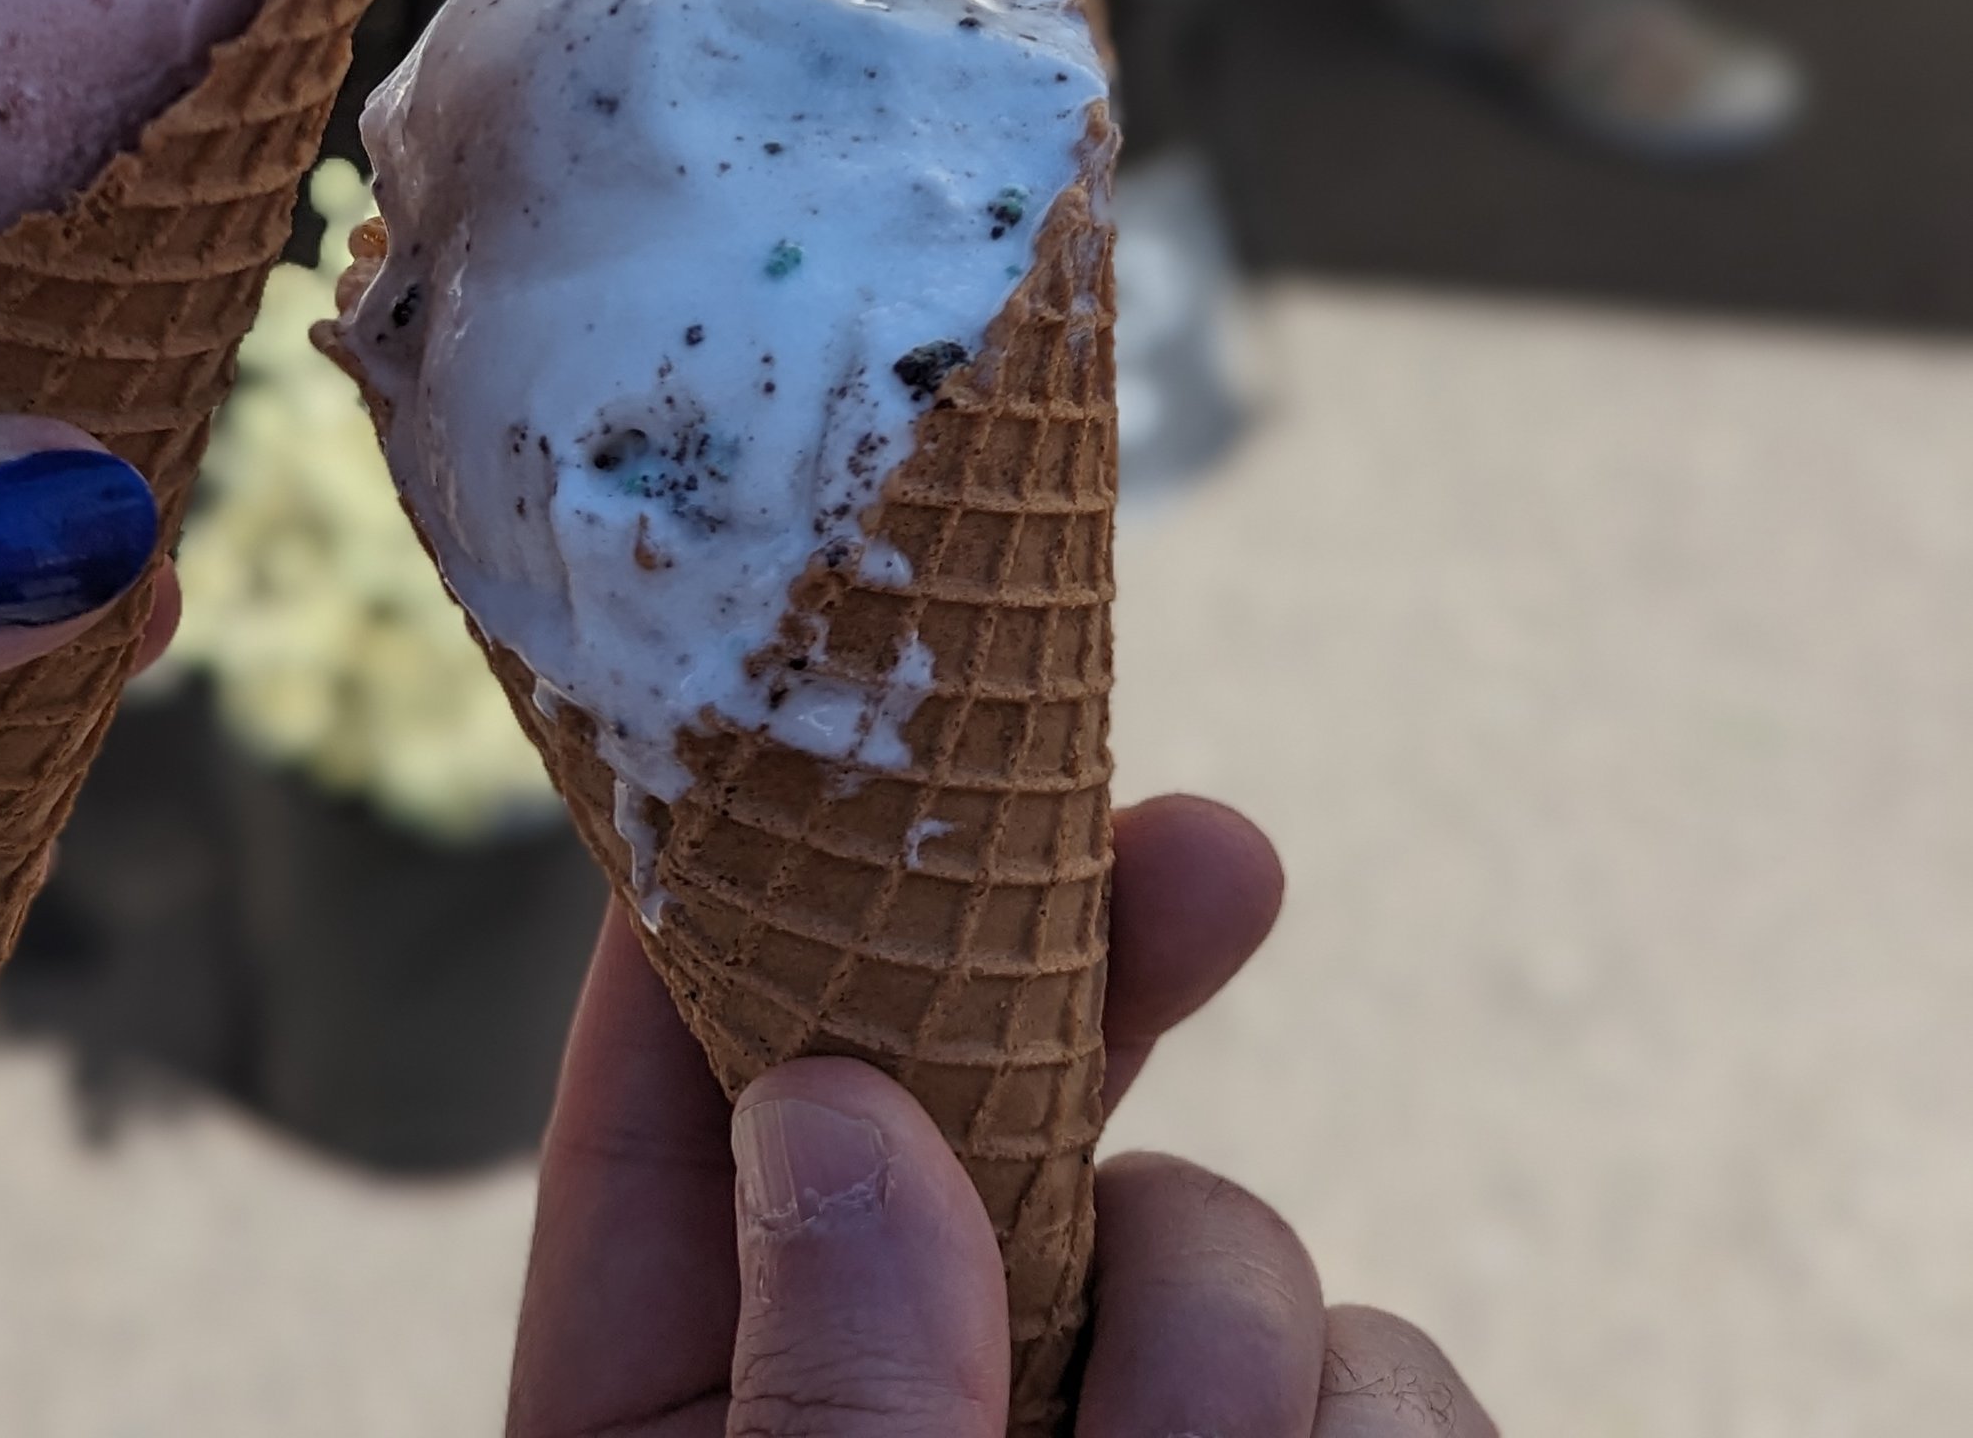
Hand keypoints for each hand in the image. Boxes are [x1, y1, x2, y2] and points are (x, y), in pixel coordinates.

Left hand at [513, 795, 1496, 1436]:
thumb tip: (844, 1107)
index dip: (753, 879)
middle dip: (1099, 960)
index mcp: (678, 1422)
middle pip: (990, 1094)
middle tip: (1215, 855)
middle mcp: (924, 1411)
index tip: (851, 714)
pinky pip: (1403, 1388)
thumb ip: (820, 1391)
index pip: (681, 1094)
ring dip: (1229, 1347)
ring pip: (1238, 1251)